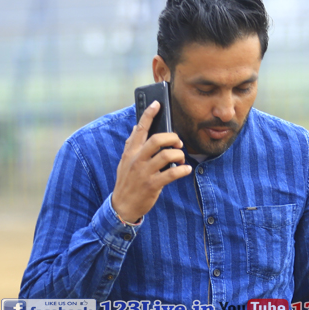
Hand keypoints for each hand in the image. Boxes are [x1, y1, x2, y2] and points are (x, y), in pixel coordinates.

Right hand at [110, 101, 190, 222]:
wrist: (122, 206)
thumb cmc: (126, 182)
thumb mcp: (124, 162)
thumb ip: (130, 145)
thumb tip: (135, 128)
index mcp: (130, 152)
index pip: (139, 129)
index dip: (149, 114)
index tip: (157, 103)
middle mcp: (136, 160)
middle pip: (157, 139)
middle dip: (172, 137)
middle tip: (177, 142)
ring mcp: (144, 172)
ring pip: (166, 155)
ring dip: (178, 154)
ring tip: (181, 158)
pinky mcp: (152, 185)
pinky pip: (171, 174)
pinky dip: (182, 170)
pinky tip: (186, 169)